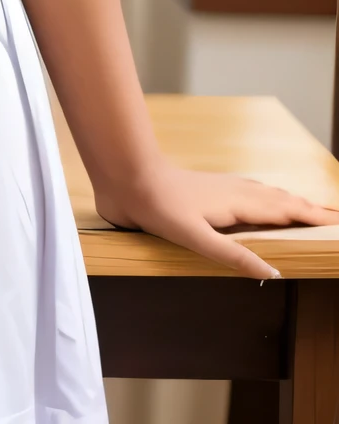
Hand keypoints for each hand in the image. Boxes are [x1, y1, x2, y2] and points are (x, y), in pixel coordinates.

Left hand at [93, 160, 338, 278]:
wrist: (126, 174)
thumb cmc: (158, 206)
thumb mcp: (196, 237)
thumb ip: (233, 254)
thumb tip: (275, 271)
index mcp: (238, 204)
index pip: (286, 211)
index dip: (312, 217)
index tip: (337, 222)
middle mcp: (235, 192)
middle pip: (280, 200)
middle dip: (308, 208)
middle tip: (333, 216)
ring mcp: (220, 187)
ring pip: (264, 193)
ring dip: (288, 201)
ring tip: (304, 208)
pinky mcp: (206, 188)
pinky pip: (247, 191)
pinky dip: (264, 196)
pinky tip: (256, 200)